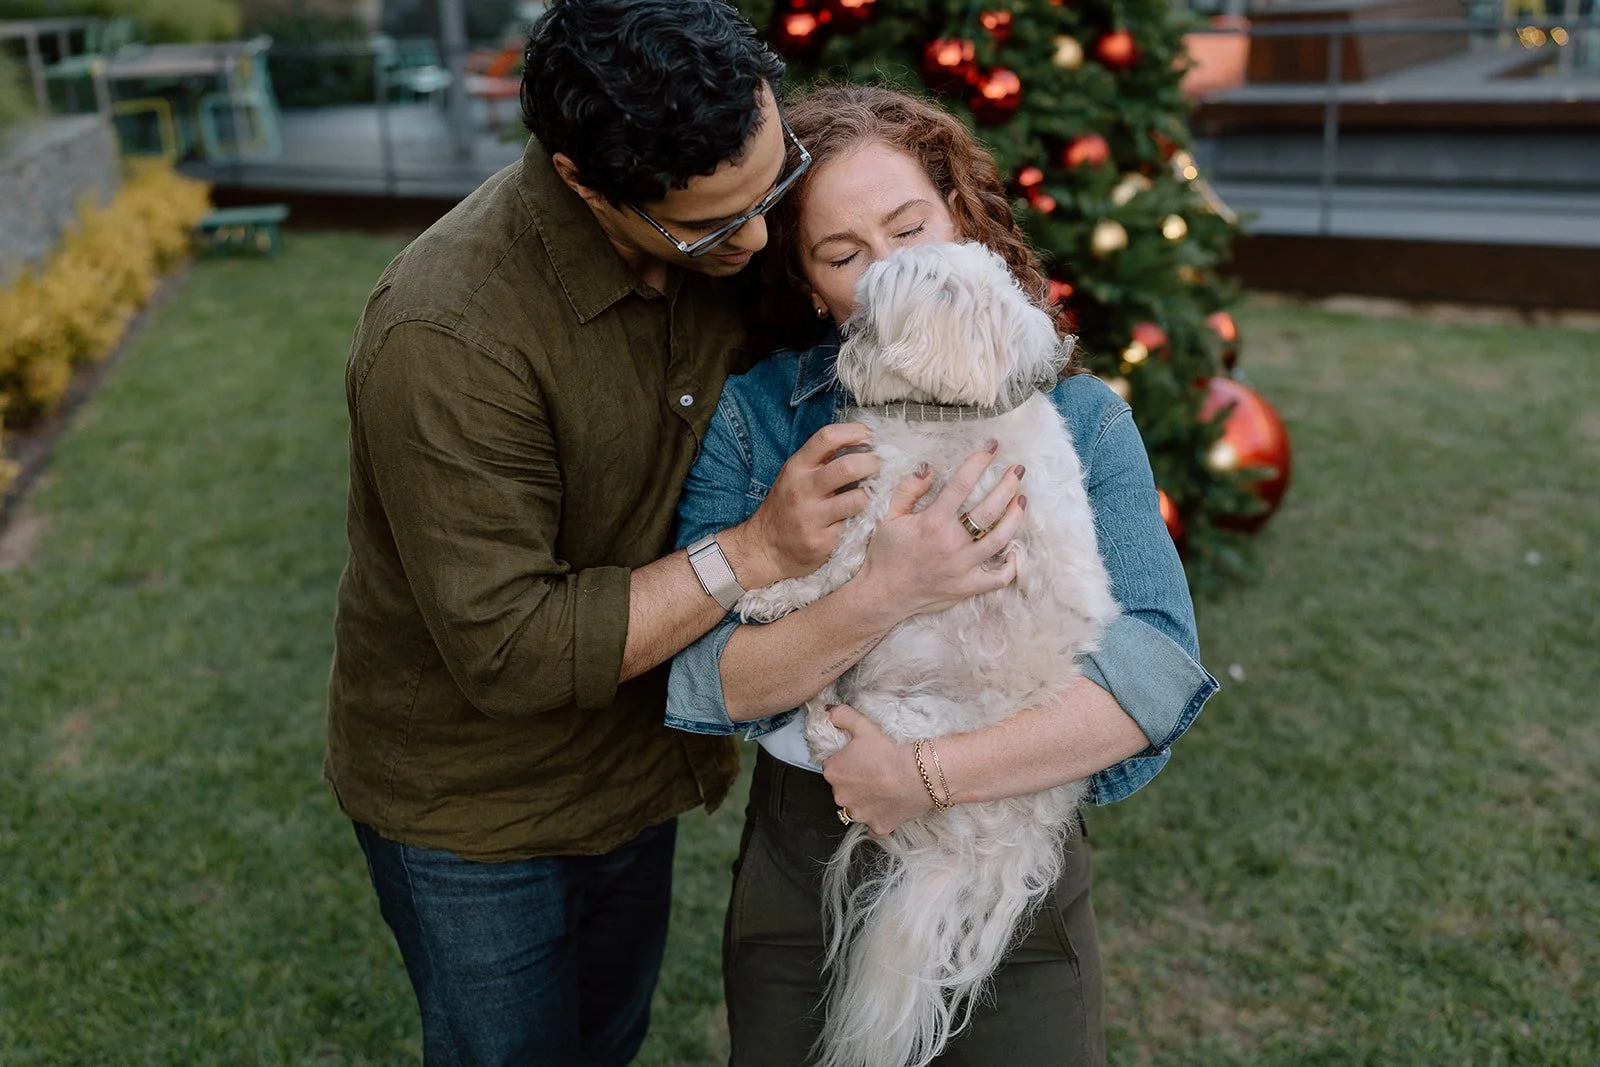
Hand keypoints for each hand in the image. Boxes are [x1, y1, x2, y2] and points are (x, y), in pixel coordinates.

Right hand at [725, 423, 880, 585]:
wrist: (766, 548)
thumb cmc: (786, 507)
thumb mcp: (795, 476)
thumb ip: (821, 460)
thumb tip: (860, 441)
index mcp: (797, 468)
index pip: (827, 438)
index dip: (854, 432)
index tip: (869, 435)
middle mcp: (802, 490)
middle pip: (847, 467)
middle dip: (873, 463)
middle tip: (880, 466)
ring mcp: (812, 518)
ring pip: (858, 499)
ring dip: (872, 495)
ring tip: (872, 494)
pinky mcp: (823, 541)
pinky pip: (854, 525)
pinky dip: (862, 520)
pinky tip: (860, 518)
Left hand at [821, 704, 930, 836]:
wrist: (920, 774)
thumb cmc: (890, 750)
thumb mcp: (864, 726)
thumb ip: (842, 716)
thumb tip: (829, 713)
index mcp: (833, 772)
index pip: (833, 766)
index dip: (848, 761)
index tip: (863, 758)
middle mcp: (840, 797)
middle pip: (843, 788)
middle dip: (855, 782)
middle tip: (876, 772)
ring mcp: (859, 815)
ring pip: (857, 808)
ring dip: (865, 801)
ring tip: (884, 789)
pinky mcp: (878, 827)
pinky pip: (874, 825)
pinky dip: (879, 818)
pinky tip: (889, 807)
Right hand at [853, 440, 1026, 621]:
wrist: (883, 596)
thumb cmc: (885, 555)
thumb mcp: (888, 517)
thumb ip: (908, 490)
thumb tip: (929, 468)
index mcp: (932, 522)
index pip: (961, 485)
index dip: (979, 461)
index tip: (992, 446)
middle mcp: (952, 543)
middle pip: (990, 509)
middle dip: (1008, 485)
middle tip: (1018, 470)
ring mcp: (963, 567)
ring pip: (1001, 539)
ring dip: (1015, 516)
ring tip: (1021, 500)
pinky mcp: (968, 586)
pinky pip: (1000, 578)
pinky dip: (1012, 565)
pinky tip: (1015, 550)